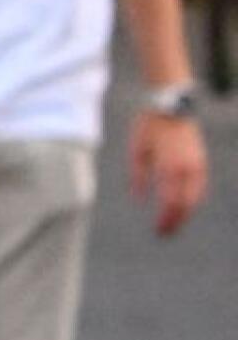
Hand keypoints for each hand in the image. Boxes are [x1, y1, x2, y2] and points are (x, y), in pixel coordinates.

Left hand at [130, 109, 207, 237]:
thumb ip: (138, 176)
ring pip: (195, 199)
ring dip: (185, 214)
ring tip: (174, 225)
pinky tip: (185, 207)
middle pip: (185, 205)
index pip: (170, 203)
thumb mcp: (137, 150)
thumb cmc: (149, 127)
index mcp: (169, 167)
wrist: (171, 105)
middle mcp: (186, 169)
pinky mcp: (201, 162)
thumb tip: (139, 200)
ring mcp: (197, 166)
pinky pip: (200, 188)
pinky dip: (193, 201)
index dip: (165, 220)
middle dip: (175, 222)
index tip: (158, 231)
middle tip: (165, 234)